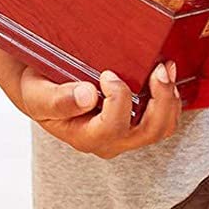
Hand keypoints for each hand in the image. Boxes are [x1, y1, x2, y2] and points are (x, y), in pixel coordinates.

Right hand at [17, 62, 180, 158]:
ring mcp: (125, 133)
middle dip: (160, 99)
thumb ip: (59, 99)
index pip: (112, 127)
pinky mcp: (134, 121)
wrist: (41, 90)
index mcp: (85, 138)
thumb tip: (87, 96)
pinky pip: (162, 117)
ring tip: (165, 68)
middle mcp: (109, 141)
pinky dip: (169, 96)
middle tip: (157, 68)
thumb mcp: (39, 94)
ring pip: (161, 127)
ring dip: (169, 97)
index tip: (107, 73)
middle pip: (148, 132)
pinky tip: (164, 73)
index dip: (118, 98)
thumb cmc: (40, 91)